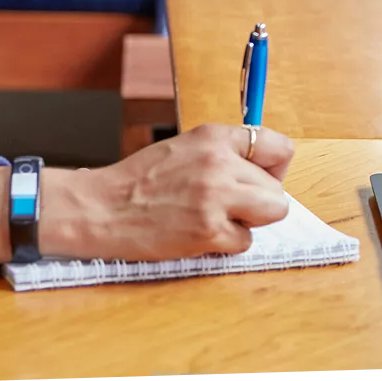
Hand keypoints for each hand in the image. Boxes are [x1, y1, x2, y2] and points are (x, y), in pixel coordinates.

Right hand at [41, 124, 294, 260]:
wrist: (102, 208)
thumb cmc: (140, 181)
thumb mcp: (184, 148)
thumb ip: (223, 154)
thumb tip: (264, 171)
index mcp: (213, 137)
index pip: (279, 147)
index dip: (274, 169)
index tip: (260, 178)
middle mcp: (219, 162)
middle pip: (277, 189)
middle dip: (259, 202)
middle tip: (229, 206)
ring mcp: (215, 197)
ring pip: (272, 213)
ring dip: (249, 222)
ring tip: (216, 218)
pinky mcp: (209, 230)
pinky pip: (245, 242)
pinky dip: (227, 243)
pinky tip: (199, 233)